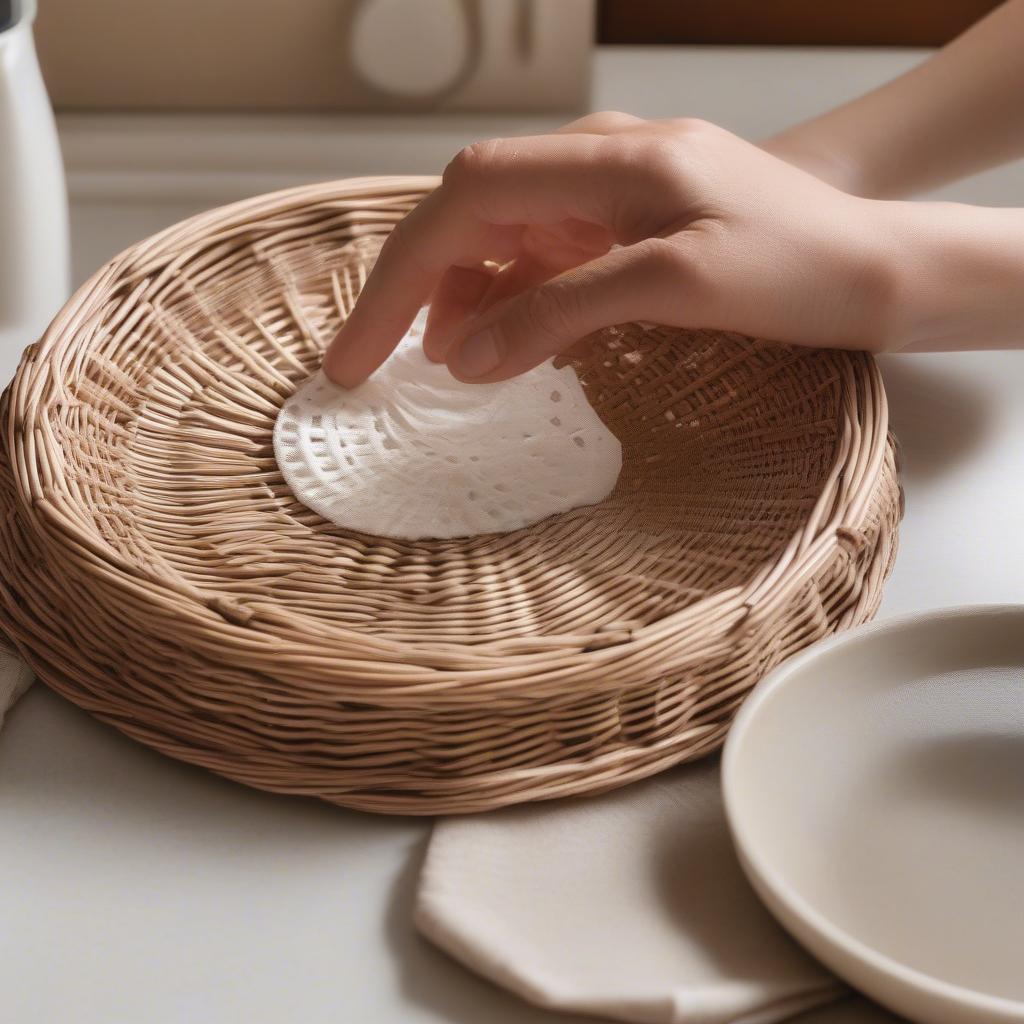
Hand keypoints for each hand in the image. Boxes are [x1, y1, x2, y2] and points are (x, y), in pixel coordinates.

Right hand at [322, 113, 897, 386]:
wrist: (877, 273)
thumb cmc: (803, 269)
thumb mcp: (681, 288)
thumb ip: (564, 313)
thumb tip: (465, 357)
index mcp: (609, 162)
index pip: (464, 203)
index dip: (399, 278)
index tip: (360, 354)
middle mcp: (601, 165)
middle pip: (469, 211)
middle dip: (414, 289)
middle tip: (377, 365)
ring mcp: (613, 194)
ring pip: (500, 237)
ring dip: (460, 299)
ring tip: (447, 365)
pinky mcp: (628, 227)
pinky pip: (543, 258)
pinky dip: (508, 302)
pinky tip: (503, 343)